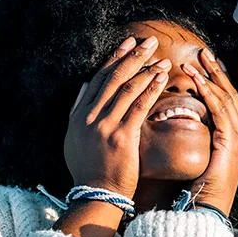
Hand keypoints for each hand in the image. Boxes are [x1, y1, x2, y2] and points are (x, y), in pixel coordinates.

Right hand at [64, 36, 170, 198]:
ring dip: (147, 70)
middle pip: (114, 78)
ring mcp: (105, 126)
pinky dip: (151, 89)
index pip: (99, 78)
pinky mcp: (122, 136)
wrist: (97, 194)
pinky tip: (162, 78)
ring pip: (128, 88)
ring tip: (162, 59)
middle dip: (133, 56)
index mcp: (79, 115)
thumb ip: (78, 109)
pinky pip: (139, 106)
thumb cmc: (89, 168)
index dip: (115, 58)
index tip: (129, 43)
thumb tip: (86, 84)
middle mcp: (89, 117)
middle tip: (150, 42)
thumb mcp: (74, 138)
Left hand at [182, 50, 237, 215]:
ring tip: (197, 60)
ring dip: (210, 77)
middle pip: (232, 95)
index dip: (220, 80)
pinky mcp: (231, 141)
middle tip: (204, 52)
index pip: (231, 101)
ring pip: (226, 98)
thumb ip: (206, 137)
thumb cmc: (202, 187)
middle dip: (217, 72)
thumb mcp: (205, 156)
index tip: (208, 63)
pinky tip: (197, 79)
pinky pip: (220, 110)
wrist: (207, 208)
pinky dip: (207, 92)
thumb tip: (193, 119)